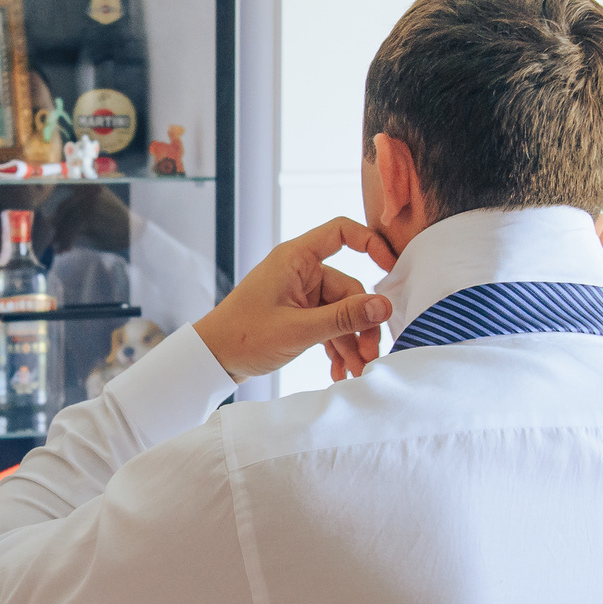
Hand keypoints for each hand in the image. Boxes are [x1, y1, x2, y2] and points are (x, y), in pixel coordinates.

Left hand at [195, 218, 397, 382]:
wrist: (211, 359)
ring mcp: (299, 294)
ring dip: (351, 342)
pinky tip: (339, 370)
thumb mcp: (298, 330)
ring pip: (341, 312)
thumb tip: (384, 306)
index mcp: (296, 259)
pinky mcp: (298, 314)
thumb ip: (343, 318)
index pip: (341, 232)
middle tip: (371, 356)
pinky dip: (335, 346)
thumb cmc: (243, 336)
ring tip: (357, 371)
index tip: (391, 267)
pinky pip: (327, 324)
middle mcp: (300, 271)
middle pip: (349, 288)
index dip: (370, 243)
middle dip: (361, 324)